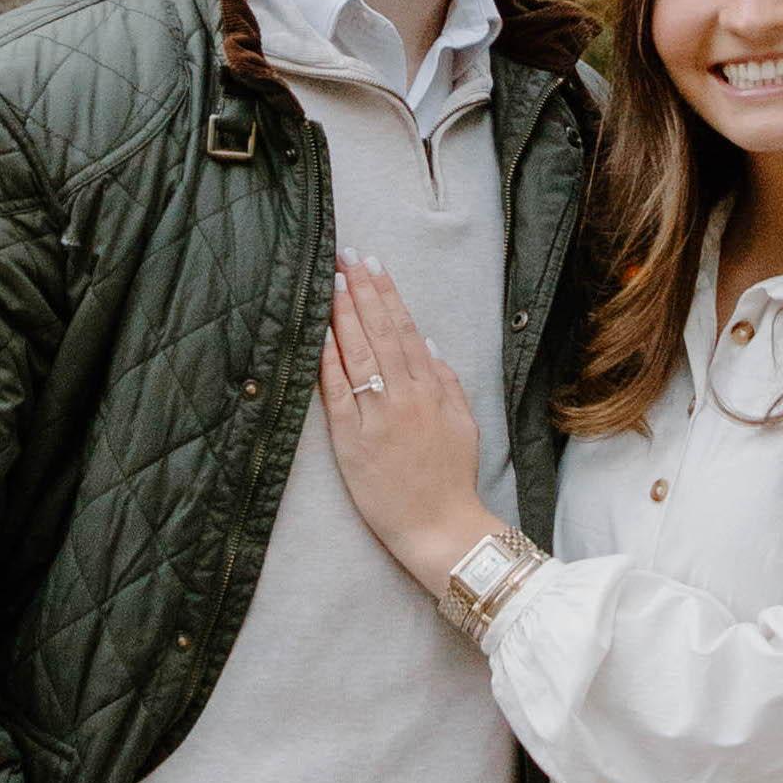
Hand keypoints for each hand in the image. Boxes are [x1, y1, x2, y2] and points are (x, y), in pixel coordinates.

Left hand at [316, 251, 498, 593]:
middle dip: (361, 289)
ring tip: (332, 280)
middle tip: (345, 255)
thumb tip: (426, 342)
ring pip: (358, 353)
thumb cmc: (451, 478)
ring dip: (343, 313)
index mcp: (432, 389)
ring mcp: (378, 416)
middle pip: (379, 331)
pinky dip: (327, 359)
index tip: (373, 264)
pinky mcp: (353, 440)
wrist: (440, 527)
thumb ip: (446, 381)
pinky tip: (318, 332)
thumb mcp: (463, 423)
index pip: (404, 329)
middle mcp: (405, 396)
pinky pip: (337, 392)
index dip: (386, 294)